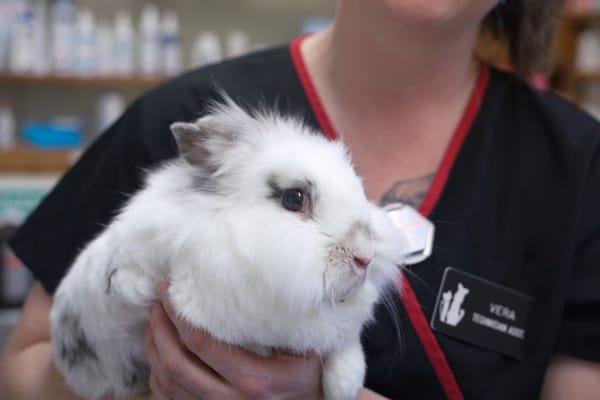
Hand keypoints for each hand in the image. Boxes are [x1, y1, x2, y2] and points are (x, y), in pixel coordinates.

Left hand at [144, 281, 323, 398]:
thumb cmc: (306, 380)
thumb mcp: (303, 352)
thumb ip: (278, 326)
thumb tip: (259, 287)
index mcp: (253, 379)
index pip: (202, 343)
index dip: (179, 315)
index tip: (169, 290)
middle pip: (176, 363)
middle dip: (159, 327)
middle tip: (156, 301)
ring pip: (167, 382)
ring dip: (153, 348)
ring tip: (152, 321)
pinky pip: (168, 398)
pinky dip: (156, 374)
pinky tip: (158, 352)